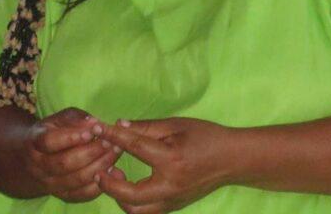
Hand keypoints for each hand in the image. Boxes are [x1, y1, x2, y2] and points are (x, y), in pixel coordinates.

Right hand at [20, 108, 120, 201]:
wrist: (34, 160)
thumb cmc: (51, 133)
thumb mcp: (57, 120)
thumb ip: (75, 118)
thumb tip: (94, 123)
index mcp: (34, 141)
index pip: (49, 141)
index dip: (71, 137)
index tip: (93, 131)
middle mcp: (38, 165)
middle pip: (65, 162)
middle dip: (92, 151)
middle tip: (110, 142)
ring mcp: (50, 183)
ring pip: (77, 179)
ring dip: (100, 166)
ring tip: (115, 153)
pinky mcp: (63, 196)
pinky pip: (83, 194)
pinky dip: (100, 184)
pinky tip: (112, 171)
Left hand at [97, 117, 236, 212]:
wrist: (233, 160)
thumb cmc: (205, 137)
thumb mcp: (175, 125)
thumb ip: (145, 127)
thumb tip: (118, 125)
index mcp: (171, 160)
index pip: (133, 147)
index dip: (112, 135)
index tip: (97, 128)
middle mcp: (170, 186)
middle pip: (130, 196)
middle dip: (109, 184)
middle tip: (100, 167)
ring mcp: (173, 201)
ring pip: (137, 212)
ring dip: (119, 196)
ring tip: (115, 175)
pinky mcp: (174, 206)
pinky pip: (147, 211)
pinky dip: (131, 201)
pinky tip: (127, 183)